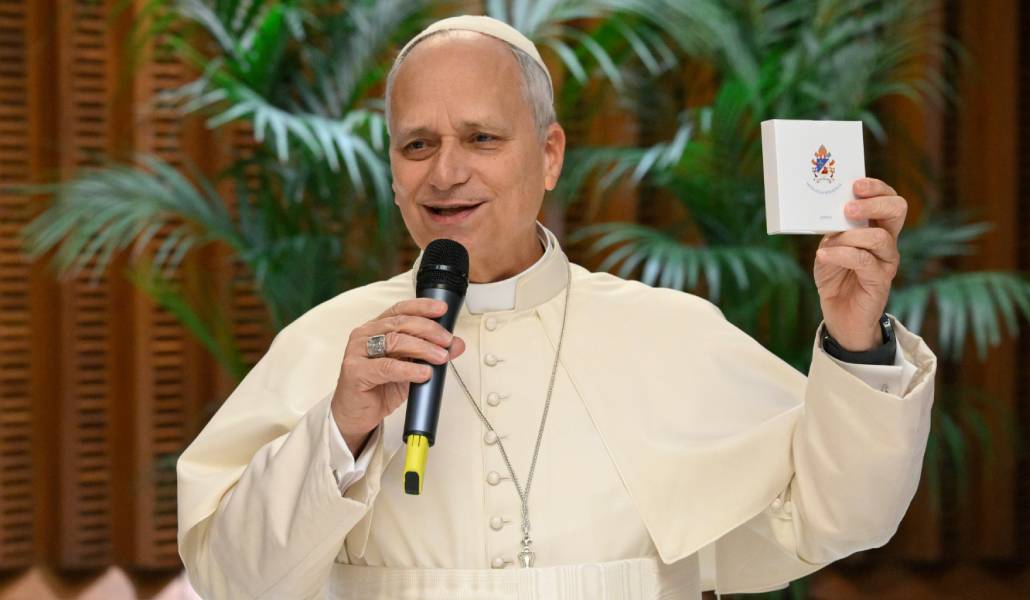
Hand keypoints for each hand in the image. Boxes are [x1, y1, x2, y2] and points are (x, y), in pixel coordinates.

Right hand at [331, 298, 464, 453]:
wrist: (357, 415)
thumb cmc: (379, 388)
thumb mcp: (412, 368)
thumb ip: (431, 354)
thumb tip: (456, 345)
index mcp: (377, 328)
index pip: (400, 309)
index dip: (422, 307)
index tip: (442, 310)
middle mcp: (365, 335)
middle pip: (401, 323)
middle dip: (429, 330)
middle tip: (447, 341)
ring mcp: (357, 352)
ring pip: (395, 341)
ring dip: (423, 348)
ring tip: (440, 357)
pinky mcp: (355, 371)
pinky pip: (386, 367)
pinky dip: (409, 369)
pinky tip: (423, 373)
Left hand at [814, 177, 905, 350]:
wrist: (840, 315)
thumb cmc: (835, 276)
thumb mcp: (829, 247)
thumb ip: (832, 230)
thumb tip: (827, 213)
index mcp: (877, 228)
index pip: (889, 199)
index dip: (877, 188)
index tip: (856, 184)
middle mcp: (887, 242)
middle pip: (897, 210)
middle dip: (873, 203)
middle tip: (848, 207)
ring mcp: (886, 261)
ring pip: (879, 237)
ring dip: (850, 235)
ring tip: (828, 242)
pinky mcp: (880, 281)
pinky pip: (864, 261)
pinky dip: (841, 254)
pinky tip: (823, 255)